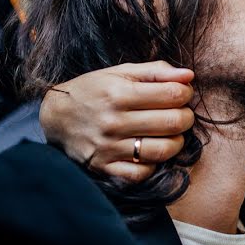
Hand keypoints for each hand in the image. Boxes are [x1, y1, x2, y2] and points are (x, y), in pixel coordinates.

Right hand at [40, 61, 194, 181]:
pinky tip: (151, 150)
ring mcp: (109, 147)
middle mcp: (114, 122)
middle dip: (186, 116)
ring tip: (171, 133)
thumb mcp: (121, 72)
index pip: (173, 94)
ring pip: (163, 150)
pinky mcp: (104, 167)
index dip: (186, 92)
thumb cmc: (94, 90)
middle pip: (173, 122)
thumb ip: (156, 71)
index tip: (182, 93)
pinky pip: (142, 173)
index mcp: (119, 94)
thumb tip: (189, 75)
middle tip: (180, 113)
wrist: (55, 117)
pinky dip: (154, 163)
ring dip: (177, 141)